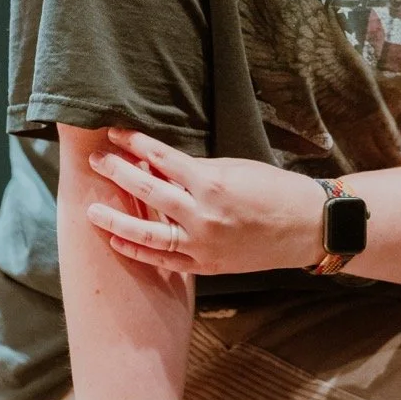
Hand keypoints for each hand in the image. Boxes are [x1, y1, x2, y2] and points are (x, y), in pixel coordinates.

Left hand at [86, 128, 326, 274]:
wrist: (307, 227)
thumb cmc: (275, 190)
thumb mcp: (236, 168)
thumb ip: (195, 170)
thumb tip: (158, 165)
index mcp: (211, 183)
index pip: (162, 159)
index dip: (135, 144)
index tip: (115, 133)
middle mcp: (203, 215)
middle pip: (148, 192)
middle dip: (118, 174)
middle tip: (96, 161)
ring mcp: (203, 244)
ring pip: (148, 234)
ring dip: (117, 220)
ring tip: (92, 209)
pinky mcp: (207, 266)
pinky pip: (166, 260)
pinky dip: (141, 252)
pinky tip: (119, 242)